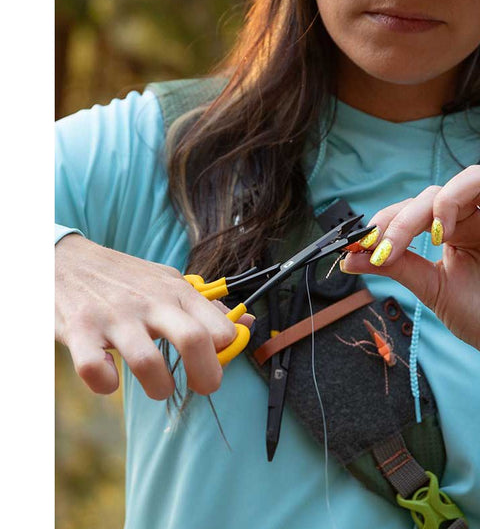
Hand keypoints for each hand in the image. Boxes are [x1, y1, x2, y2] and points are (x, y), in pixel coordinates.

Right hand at [55, 234, 254, 398]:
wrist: (66, 259)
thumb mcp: (169, 281)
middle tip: (203, 386)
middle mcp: (150, 302)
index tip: (216, 359)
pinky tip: (109, 379)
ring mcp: (115, 317)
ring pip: (147, 364)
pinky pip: (95, 370)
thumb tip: (247, 322)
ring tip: (158, 386)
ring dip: (159, 387)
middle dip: (207, 376)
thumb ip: (206, 306)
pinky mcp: (80, 331)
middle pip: (194, 341)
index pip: (220, 326)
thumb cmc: (125, 278)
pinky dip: (105, 384)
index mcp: (176, 292)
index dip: (226, 351)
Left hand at [341, 165, 479, 375]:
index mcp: (453, 231)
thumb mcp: (432, 288)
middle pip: (436, 194)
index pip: (415, 209)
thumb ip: (397, 266)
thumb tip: (350, 258)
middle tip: (387, 247)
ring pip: (475, 178)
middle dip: (405, 218)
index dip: (388, 222)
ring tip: (439, 233)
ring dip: (448, 201)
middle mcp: (477, 218)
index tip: (361, 244)